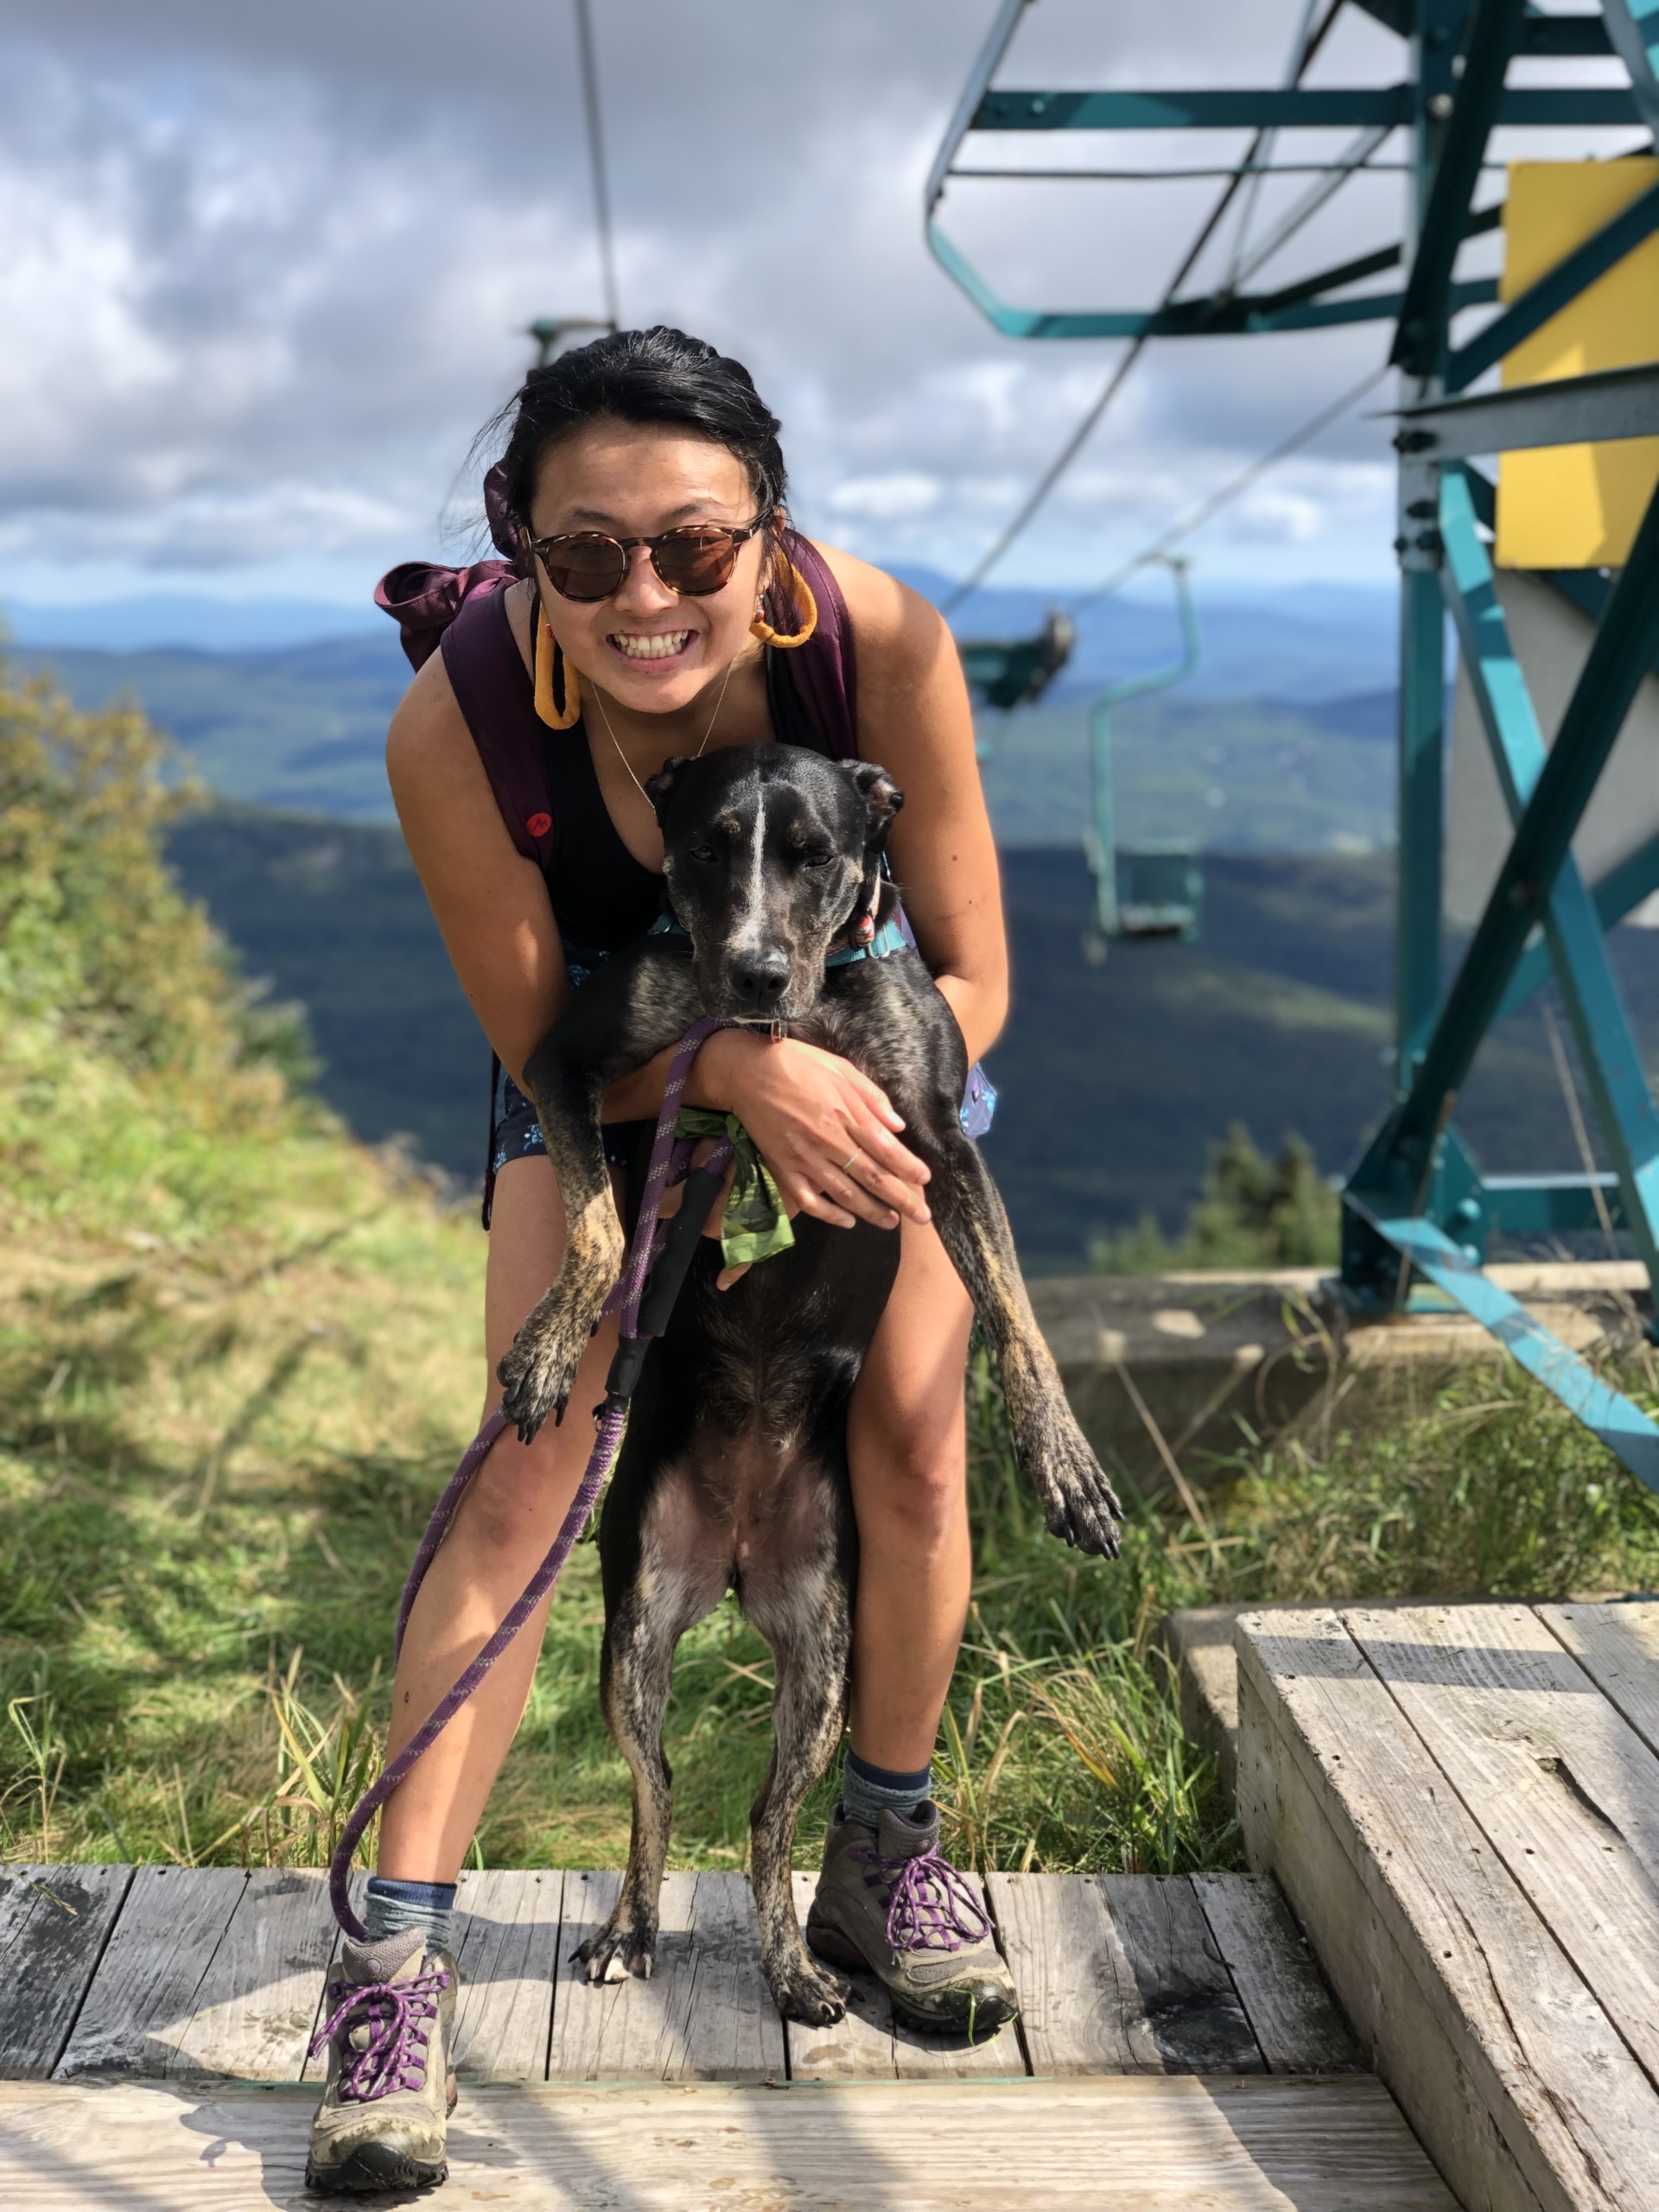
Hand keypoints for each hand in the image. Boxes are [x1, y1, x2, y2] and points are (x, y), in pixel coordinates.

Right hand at [692, 1031, 930, 1236]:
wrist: (748, 1073)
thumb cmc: (798, 1064)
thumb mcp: (842, 1069)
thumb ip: (872, 1099)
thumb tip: (898, 1127)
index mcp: (847, 1114)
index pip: (887, 1150)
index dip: (909, 1169)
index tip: (926, 1181)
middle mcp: (829, 1141)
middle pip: (873, 1177)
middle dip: (902, 1199)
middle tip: (923, 1217)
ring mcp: (805, 1159)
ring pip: (845, 1194)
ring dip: (871, 1211)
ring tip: (891, 1222)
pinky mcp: (784, 1169)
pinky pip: (810, 1201)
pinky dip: (830, 1215)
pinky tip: (848, 1221)